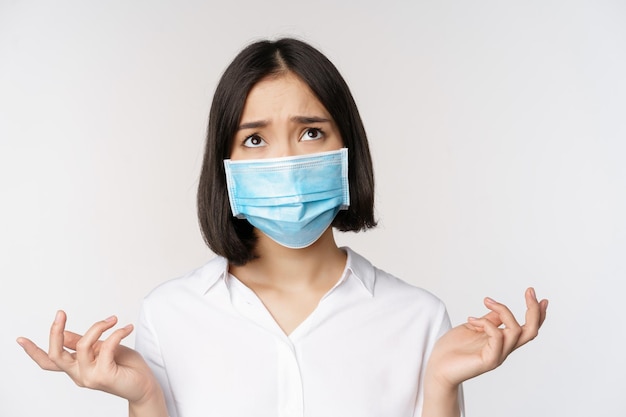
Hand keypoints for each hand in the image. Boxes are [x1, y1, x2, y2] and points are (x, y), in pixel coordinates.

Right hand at [17, 311, 161, 405]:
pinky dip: (117, 332)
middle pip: (56, 355)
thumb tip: (65, 334)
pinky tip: (127, 328)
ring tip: (113, 320)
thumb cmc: (126, 367)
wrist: (145, 385)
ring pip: (83, 345)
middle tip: (60, 314)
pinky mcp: (105, 376)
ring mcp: (90, 377)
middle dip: (55, 332)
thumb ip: (84, 344)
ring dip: (99, 326)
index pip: (49, 362)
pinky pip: (107, 346)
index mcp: (76, 368)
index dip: (33, 352)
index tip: (20, 339)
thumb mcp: (102, 350)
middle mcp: (79, 375)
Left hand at [426, 288, 547, 388]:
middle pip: (531, 331)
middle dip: (534, 310)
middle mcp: (503, 349)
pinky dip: (487, 323)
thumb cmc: (452, 349)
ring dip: (503, 310)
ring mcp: (497, 355)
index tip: (537, 296)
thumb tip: (498, 309)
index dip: (536, 313)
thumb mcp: (473, 328)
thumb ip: (488, 321)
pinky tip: (471, 320)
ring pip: (516, 331)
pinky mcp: (488, 361)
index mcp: (501, 341)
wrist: (437, 367)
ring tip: (487, 302)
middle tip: (530, 292)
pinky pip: (497, 337)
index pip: (527, 328)